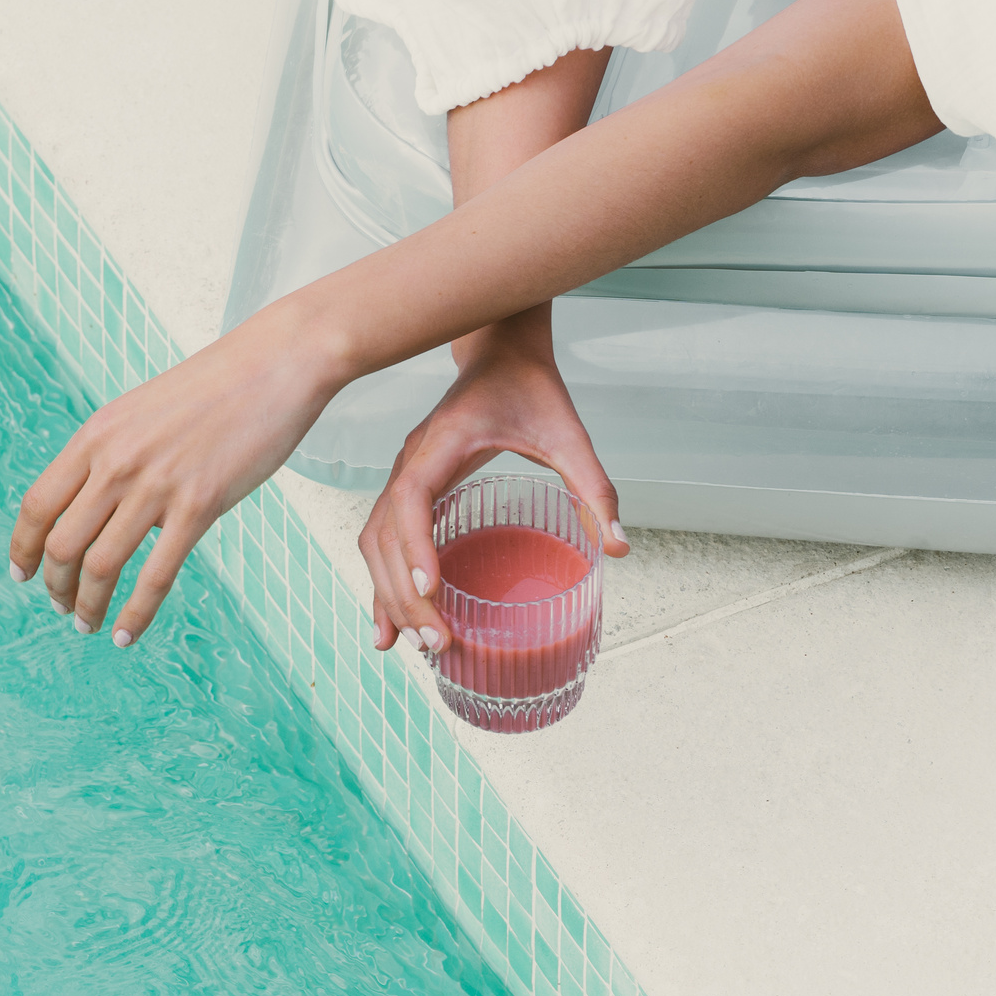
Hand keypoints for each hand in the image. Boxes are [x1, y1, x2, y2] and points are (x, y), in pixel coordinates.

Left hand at [8, 294, 350, 647]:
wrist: (273, 366)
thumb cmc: (212, 389)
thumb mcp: (139, 411)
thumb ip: (109, 453)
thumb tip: (85, 500)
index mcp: (96, 435)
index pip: (38, 504)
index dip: (24, 547)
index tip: (22, 574)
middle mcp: (117, 461)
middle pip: (62, 543)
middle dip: (56, 585)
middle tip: (63, 607)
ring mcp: (156, 485)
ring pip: (101, 564)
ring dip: (88, 605)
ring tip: (89, 626)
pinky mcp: (199, 506)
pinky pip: (155, 576)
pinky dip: (135, 614)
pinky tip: (127, 635)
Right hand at [363, 312, 626, 654]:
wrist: (500, 350)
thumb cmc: (530, 388)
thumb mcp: (569, 435)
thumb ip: (594, 488)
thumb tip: (620, 548)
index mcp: (439, 445)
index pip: (410, 500)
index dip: (415, 547)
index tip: (433, 590)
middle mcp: (409, 463)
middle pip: (384, 536)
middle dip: (402, 593)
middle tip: (437, 643)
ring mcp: (402, 475)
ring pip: (375, 542)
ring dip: (386, 593)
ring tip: (405, 645)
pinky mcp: (408, 488)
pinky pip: (383, 539)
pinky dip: (384, 579)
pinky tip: (391, 620)